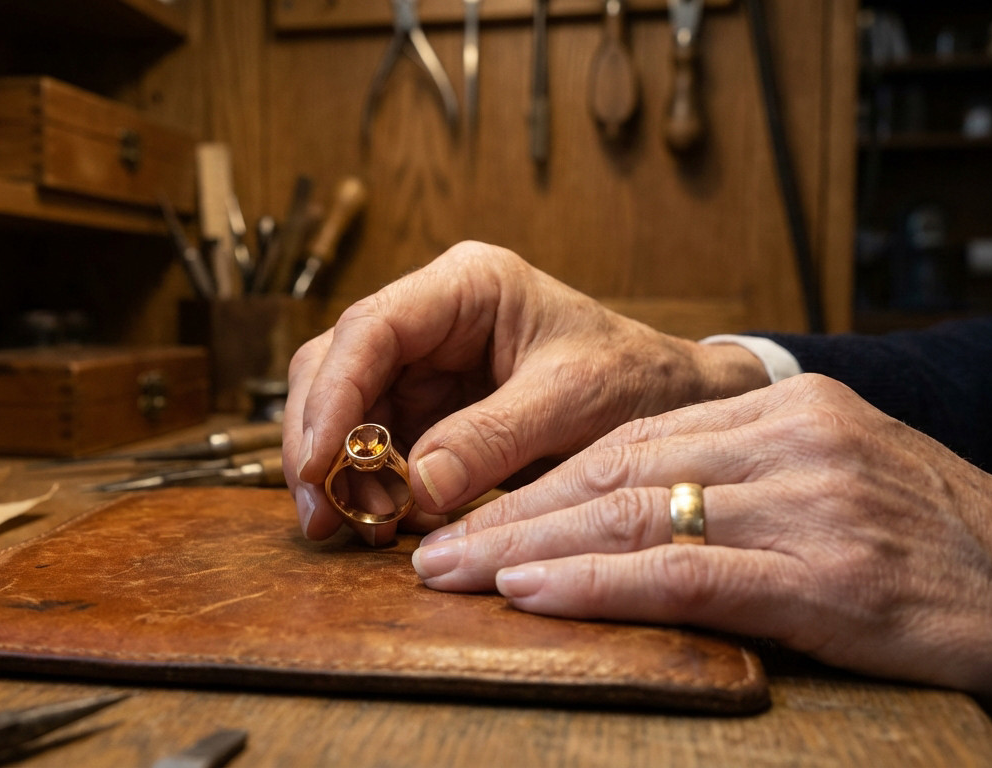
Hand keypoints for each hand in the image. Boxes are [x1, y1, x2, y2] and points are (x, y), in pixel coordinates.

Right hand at [284, 242, 769, 543]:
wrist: (673, 402)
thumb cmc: (634, 380)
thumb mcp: (573, 404)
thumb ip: (494, 438)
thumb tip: (415, 488)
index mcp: (465, 286)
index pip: (371, 328)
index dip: (333, 394)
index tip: (318, 463)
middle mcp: (431, 318)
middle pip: (337, 366)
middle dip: (320, 440)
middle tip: (322, 515)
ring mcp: (425, 365)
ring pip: (344, 410)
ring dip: (338, 471)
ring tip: (349, 529)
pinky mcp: (428, 409)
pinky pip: (375, 446)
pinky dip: (368, 486)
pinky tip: (377, 525)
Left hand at [412, 374, 991, 728]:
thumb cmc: (932, 539)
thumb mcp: (833, 475)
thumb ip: (736, 477)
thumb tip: (621, 511)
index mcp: (783, 407)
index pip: (632, 438)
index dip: (540, 479)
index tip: (470, 510)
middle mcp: (790, 439)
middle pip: (616, 471)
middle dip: (514, 514)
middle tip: (433, 547)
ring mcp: (810, 502)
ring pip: (637, 515)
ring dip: (532, 549)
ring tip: (455, 573)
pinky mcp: (827, 574)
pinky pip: (686, 574)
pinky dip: (599, 585)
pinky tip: (535, 593)